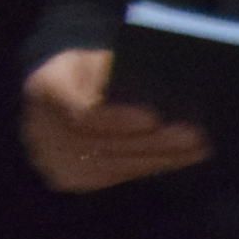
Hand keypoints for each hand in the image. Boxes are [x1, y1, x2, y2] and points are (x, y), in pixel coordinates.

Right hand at [22, 49, 207, 191]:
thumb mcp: (92, 60)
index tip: (154, 116)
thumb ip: (115, 74)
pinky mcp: (68, 178)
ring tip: (197, 147)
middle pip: (104, 144)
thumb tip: (158, 89)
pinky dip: (149, 166)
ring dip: (159, 157)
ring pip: (113, 165)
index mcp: (43, 91)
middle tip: (194, 135)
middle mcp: (40, 131)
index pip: (80, 112)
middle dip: (152, 141)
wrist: (50, 94)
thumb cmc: (83, 72)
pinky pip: (114, 176)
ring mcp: (52, 160)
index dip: (117, 118)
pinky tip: (178, 157)